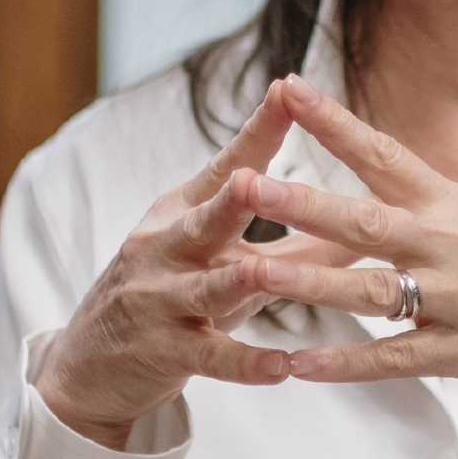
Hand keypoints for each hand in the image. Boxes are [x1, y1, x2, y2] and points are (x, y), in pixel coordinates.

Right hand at [35, 81, 303, 449]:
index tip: (287, 89)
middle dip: (232, 198)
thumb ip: (288, 243)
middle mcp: (167, 247)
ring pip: (206, 286)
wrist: (90, 365)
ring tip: (261, 270)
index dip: (257, 131)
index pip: (225, 165)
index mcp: (182, 212)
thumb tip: (367, 222)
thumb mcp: (221, 260)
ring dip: (235, 277)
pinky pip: (211, 357)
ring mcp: (161, 300)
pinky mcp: (163, 352)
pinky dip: (247, 363)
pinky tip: (283, 369)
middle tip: (254, 177)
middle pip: (206, 218)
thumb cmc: (174, 297)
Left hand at [232, 75, 457, 458]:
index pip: (385, 153)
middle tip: (244, 184)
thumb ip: (433, 212)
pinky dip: (345, 363)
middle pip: (366, 218)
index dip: (333, 121)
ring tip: (252, 273)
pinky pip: (395, 359)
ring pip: (372, 289)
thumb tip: (373, 187)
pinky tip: (299, 364)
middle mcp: (457, 244)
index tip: (286, 87)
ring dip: (308, 283)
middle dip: (301, 200)